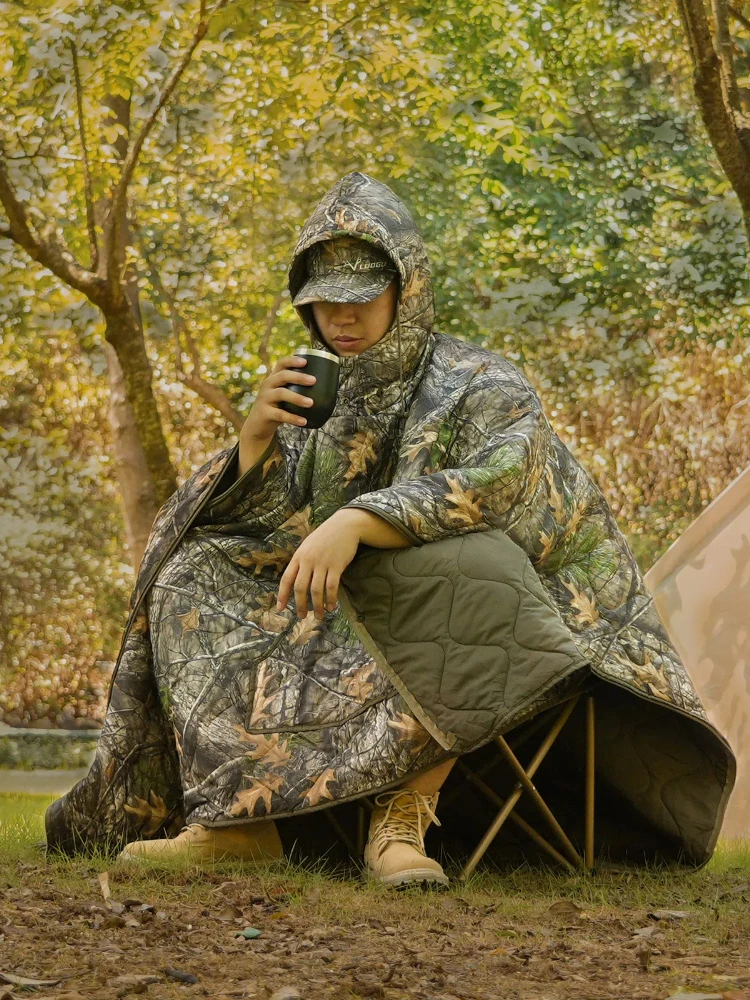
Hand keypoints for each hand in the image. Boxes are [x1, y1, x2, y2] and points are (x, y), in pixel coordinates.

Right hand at [238, 355, 316, 475]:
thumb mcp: (284, 397)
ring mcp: (264, 399)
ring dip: (297, 398)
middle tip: (314, 380)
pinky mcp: (264, 413)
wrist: (258, 426)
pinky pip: (280, 414)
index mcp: (273, 379)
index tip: (305, 361)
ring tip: (311, 403)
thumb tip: (328, 390)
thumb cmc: (277, 408)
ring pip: (281, 394)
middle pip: (282, 376)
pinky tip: (304, 421)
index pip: (281, 364)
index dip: (292, 360)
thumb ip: (298, 391)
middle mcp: (267, 386)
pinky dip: (293, 418)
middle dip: (298, 376)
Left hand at [275, 509, 363, 619]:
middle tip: (302, 617)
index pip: (286, 579)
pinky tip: (331, 606)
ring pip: (316, 590)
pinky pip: (332, 587)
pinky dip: (331, 599)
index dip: (282, 595)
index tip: (280, 608)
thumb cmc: (325, 537)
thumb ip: (301, 562)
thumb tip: (296, 581)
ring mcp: (322, 563)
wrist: (345, 525)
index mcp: (298, 556)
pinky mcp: (337, 565)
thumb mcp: (308, 546)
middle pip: (300, 587)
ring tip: (318, 615)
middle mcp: (308, 560)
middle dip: (300, 605)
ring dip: (317, 606)